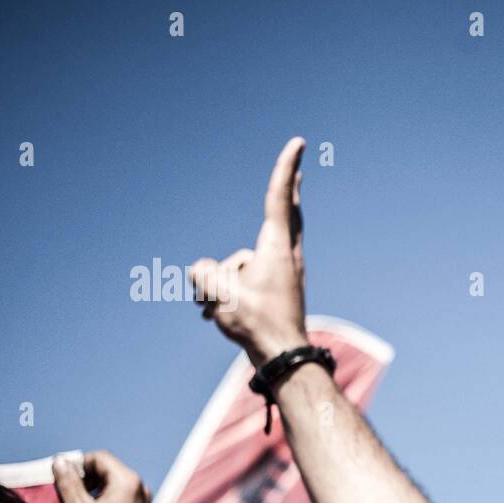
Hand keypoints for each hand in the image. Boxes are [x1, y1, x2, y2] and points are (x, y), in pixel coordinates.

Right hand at [53, 452, 154, 502]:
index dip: (78, 464)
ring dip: (96, 492)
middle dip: (86, 479)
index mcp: (128, 482)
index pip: (100, 458)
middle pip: (109, 471)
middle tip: (69, 495)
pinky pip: (124, 502)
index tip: (63, 478)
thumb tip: (60, 462)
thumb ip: (68, 482)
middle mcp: (142, 489)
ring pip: (116, 488)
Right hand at [188, 138, 309, 366]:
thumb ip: (204, 272)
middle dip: (285, 194)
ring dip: (221, 280)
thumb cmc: (256, 323)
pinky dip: (227, 293)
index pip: (279, 198)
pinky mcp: (277, 291)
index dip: (284, 168)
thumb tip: (204, 271)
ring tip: (216, 309)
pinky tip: (215, 315)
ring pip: (242, 261)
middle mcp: (286, 256)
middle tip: (299, 171)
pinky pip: (244, 280)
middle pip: (282, 216)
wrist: (282, 358)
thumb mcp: (218, 292)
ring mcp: (284, 274)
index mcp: (278, 248)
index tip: (298, 144)